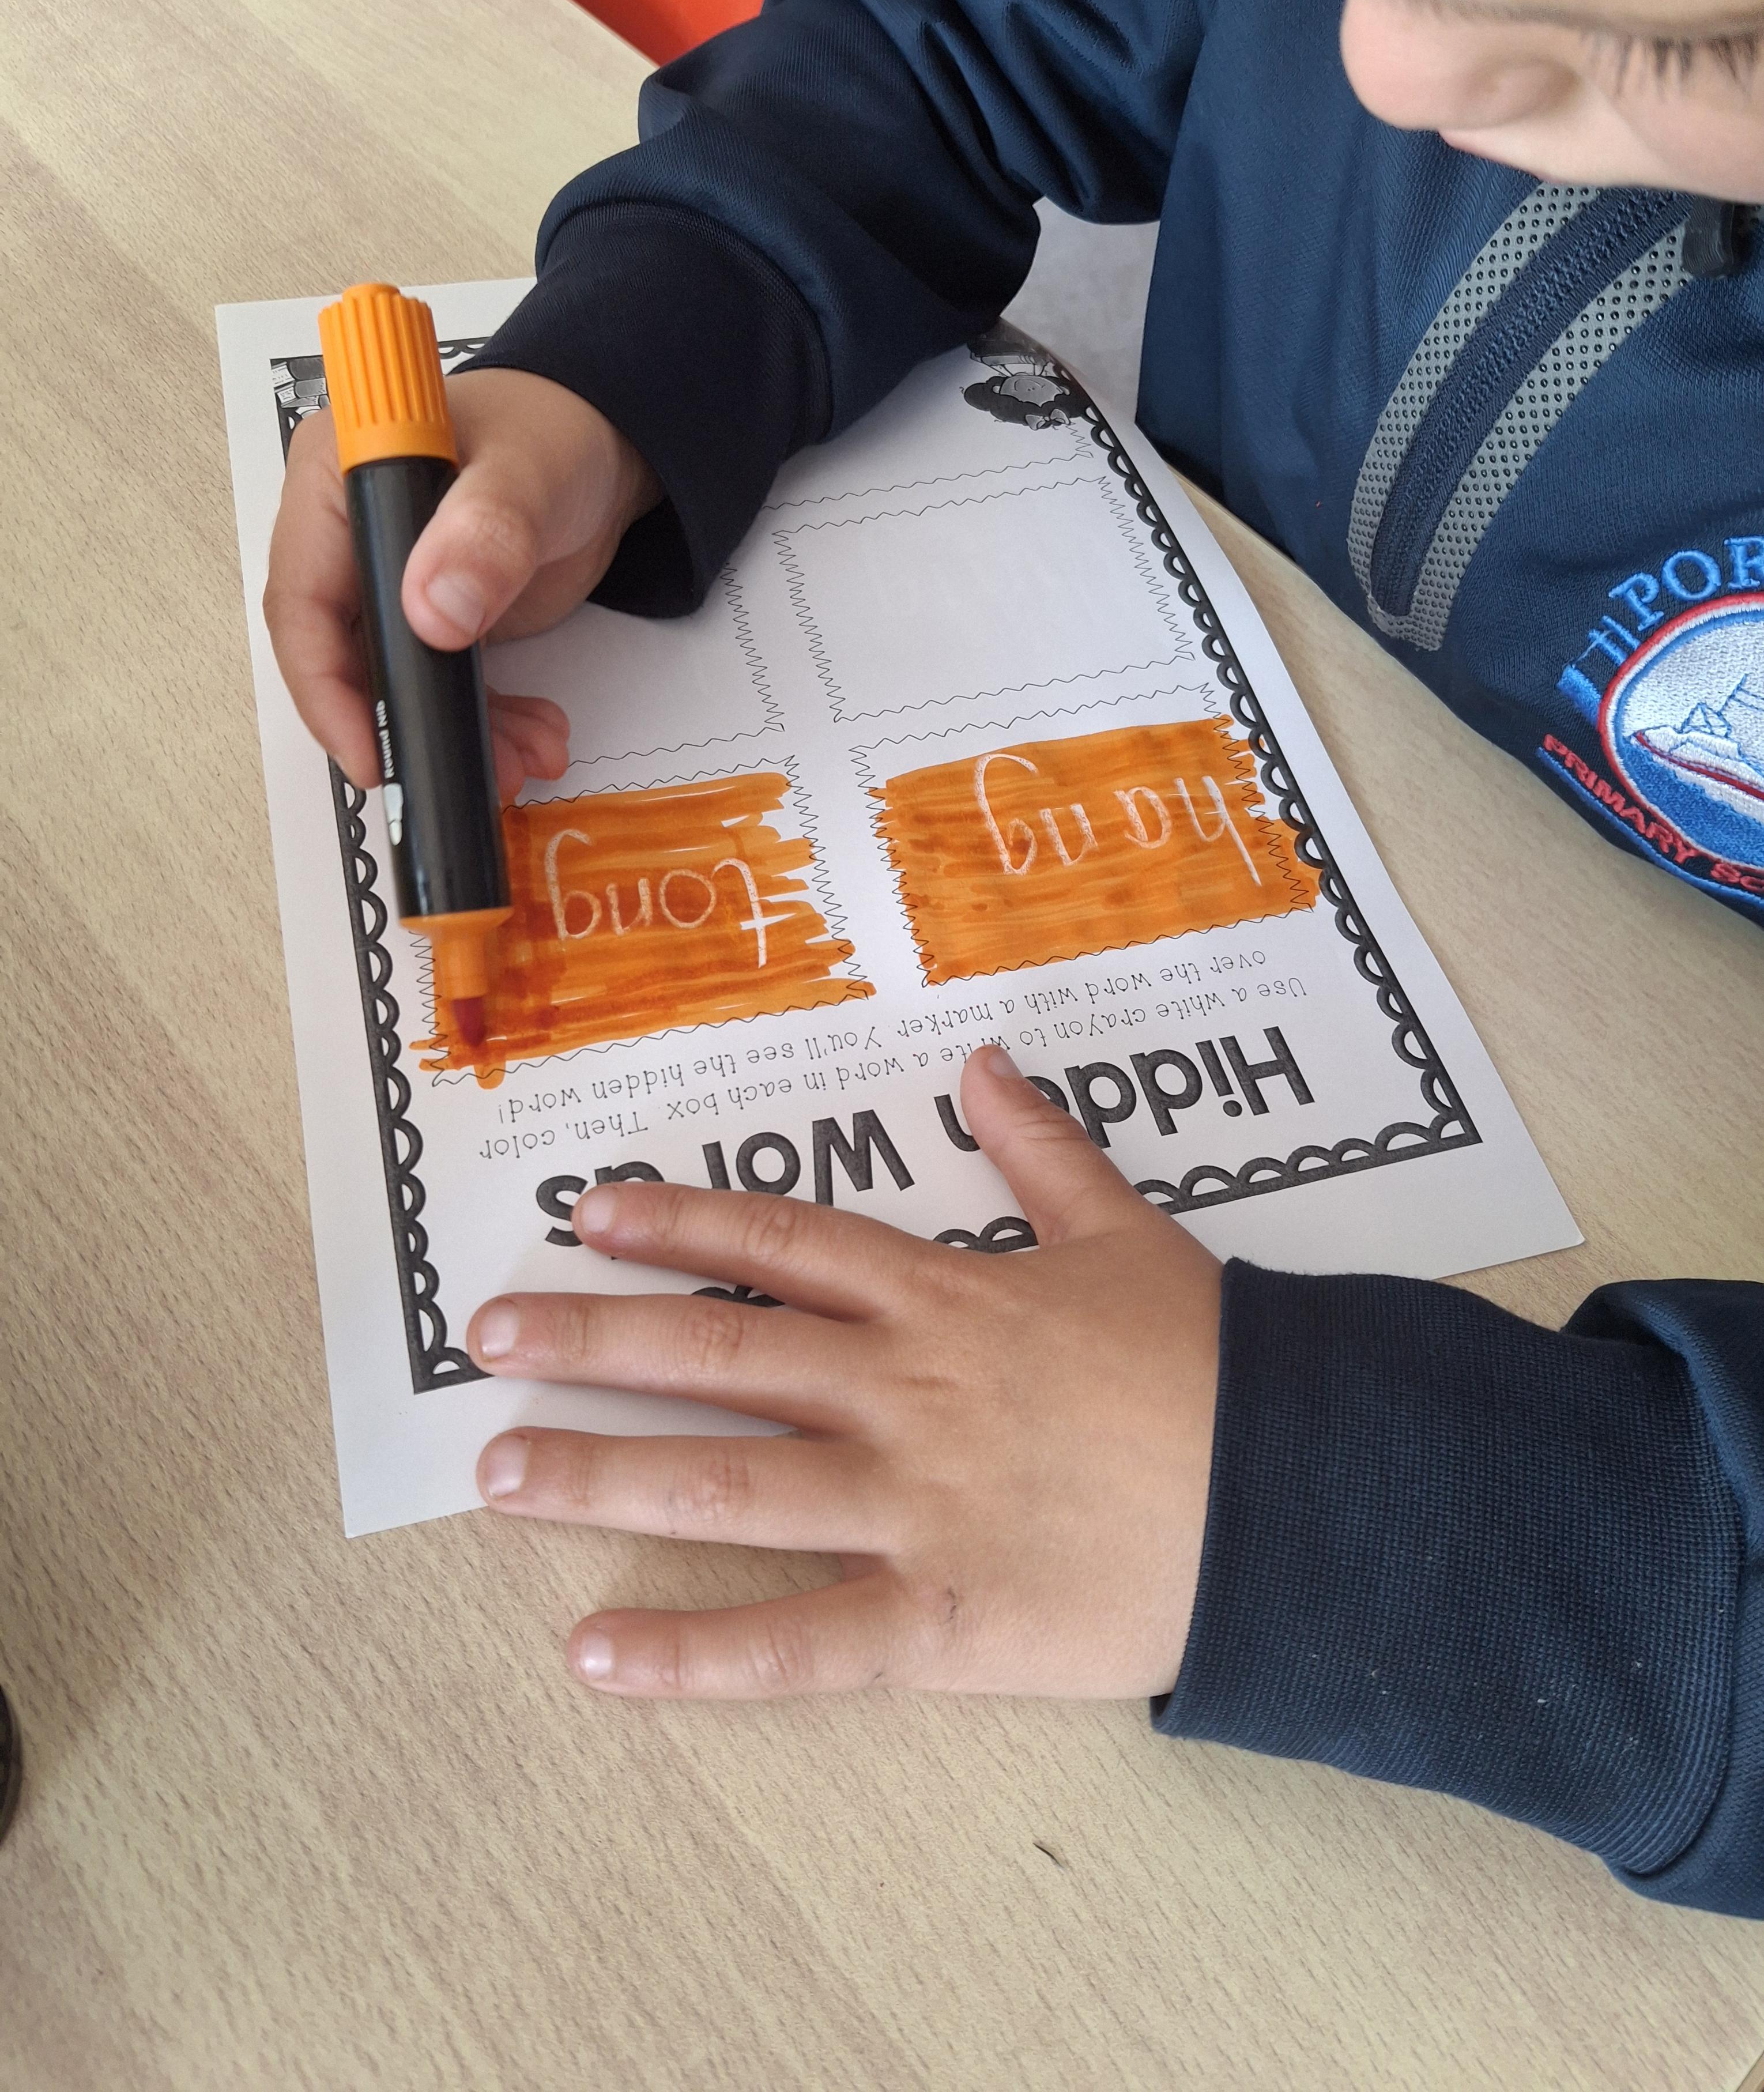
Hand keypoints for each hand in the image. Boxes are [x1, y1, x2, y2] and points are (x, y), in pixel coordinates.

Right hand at [263, 368, 660, 797]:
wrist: (606, 445)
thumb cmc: (556, 434)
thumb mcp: (528, 472)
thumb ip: (486, 529)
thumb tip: (432, 612)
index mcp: (335, 479)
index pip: (302, 601)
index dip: (327, 688)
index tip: (371, 753)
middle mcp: (346, 534)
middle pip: (343, 656)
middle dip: (404, 724)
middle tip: (468, 773)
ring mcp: (386, 580)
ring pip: (396, 684)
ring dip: (457, 735)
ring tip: (521, 762)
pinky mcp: (427, 615)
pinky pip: (439, 687)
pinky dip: (485, 723)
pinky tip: (532, 737)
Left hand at [467, 1045, 1221, 1701]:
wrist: (1300, 1491)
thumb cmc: (1213, 1360)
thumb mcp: (1128, 1230)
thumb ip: (1044, 1148)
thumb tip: (988, 1063)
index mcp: (945, 1299)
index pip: (781, 1247)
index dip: (678, 1222)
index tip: (589, 1211)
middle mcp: (902, 1390)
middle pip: (717, 1354)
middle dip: (594, 1339)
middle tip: (489, 1336)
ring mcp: (909, 1504)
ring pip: (724, 1483)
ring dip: (599, 1474)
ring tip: (499, 1473)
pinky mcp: (936, 1618)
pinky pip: (793, 1643)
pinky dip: (688, 1655)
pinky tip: (593, 1655)